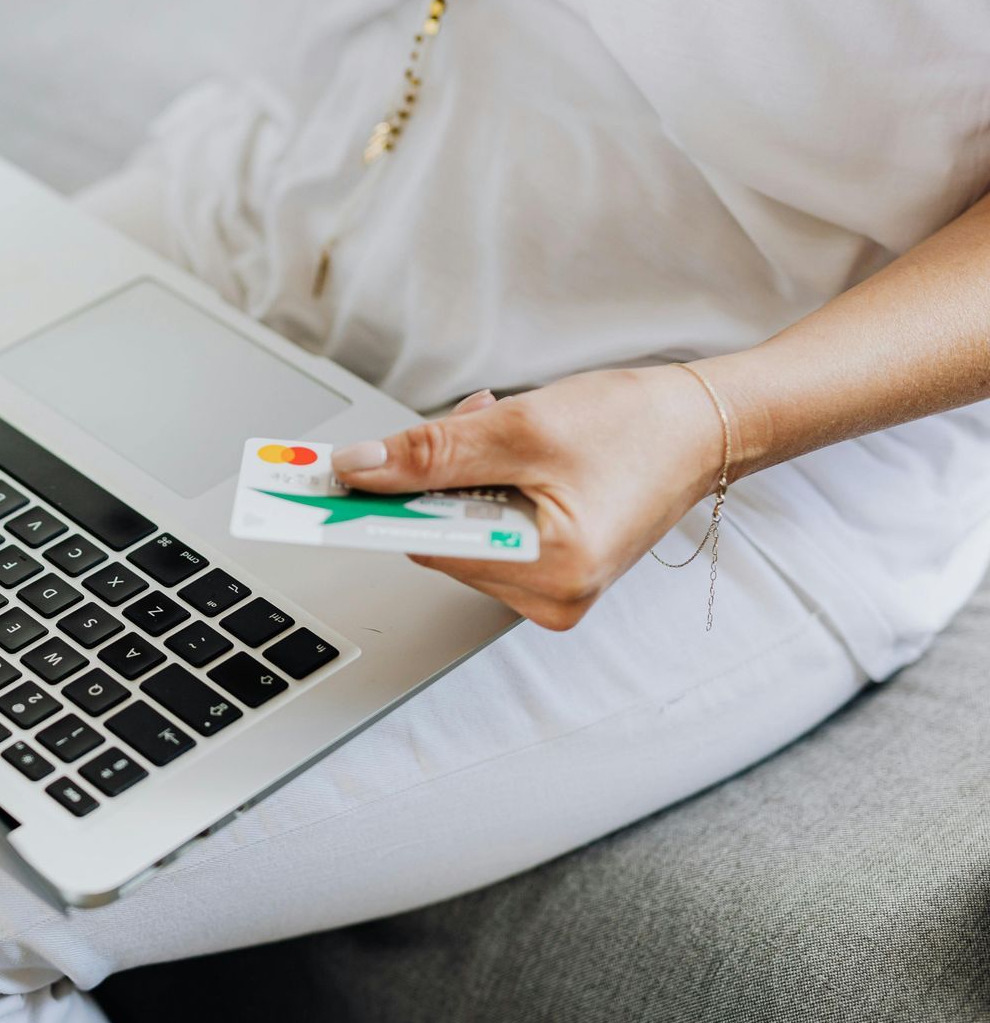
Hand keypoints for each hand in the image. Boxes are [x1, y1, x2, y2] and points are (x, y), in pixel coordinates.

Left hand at [332, 366, 725, 629]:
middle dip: (438, 477)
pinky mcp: (550, 576)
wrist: (703, 426)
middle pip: (437, 540)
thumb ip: (433, 453)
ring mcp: (550, 593)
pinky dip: (483, 489)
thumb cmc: (636, 425)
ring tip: (508, 434)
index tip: (318, 491)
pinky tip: (516, 455)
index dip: (375, 507)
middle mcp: (550, 599)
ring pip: (456, 532)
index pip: (427, 545)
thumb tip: (357, 470)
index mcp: (553, 573)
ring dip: (461, 476)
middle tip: (471, 423)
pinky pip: (483, 532)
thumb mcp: (523, 427)